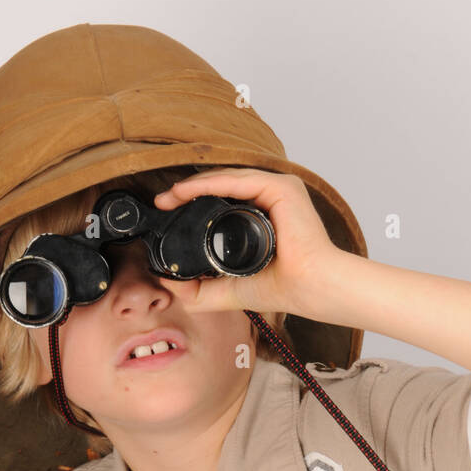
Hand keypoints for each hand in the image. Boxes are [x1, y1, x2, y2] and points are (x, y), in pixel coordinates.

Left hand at [151, 167, 337, 319]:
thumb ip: (199, 290)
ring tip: (169, 197)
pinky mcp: (281, 186)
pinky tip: (186, 192)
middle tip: (162, 202)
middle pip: (221, 188)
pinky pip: (237, 180)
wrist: (309, 289)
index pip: (222, 202)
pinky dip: (209, 184)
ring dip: (193, 186)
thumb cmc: (283, 288)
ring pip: (226, 180)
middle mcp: (269, 199)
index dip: (192, 204)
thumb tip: (168, 283)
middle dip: (188, 193)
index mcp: (262, 217)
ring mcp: (276, 189)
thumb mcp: (229, 290)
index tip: (167, 213)